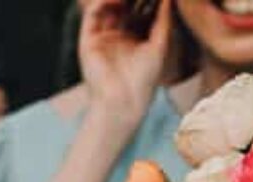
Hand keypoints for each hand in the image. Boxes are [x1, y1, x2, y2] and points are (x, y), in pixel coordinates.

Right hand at [78, 0, 174, 129]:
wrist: (122, 102)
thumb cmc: (144, 80)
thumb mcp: (160, 44)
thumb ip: (164, 18)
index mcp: (135, 39)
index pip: (140, 9)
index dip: (147, 0)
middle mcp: (117, 37)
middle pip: (123, 6)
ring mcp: (102, 38)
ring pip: (107, 7)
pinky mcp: (88, 41)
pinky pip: (92, 15)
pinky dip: (102, 3)